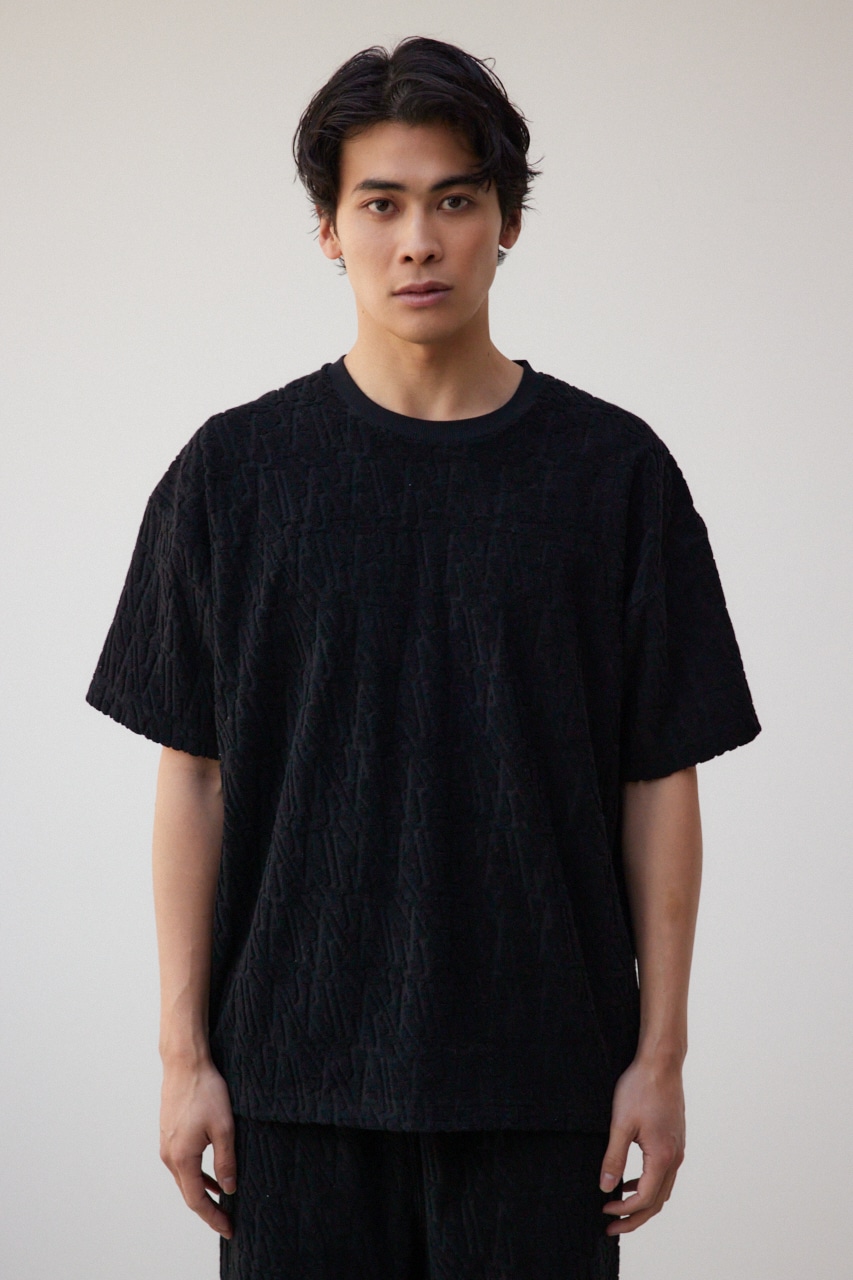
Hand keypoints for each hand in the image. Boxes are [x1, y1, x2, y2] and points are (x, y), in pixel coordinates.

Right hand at [159, 1057, 236, 1237]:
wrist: (185, 1064)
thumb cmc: (206, 1091)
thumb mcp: (224, 1127)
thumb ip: (226, 1161)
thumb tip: (229, 1190)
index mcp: (181, 1158)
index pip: (197, 1200)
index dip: (213, 1217)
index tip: (229, 1229)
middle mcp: (169, 1156)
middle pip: (188, 1193)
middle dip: (208, 1210)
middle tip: (227, 1222)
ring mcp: (167, 1145)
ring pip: (185, 1179)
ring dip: (203, 1193)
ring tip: (222, 1204)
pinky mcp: (169, 1135)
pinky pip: (183, 1165)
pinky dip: (197, 1176)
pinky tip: (212, 1177)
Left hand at [599, 1055, 685, 1235]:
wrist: (661, 1063)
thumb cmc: (640, 1088)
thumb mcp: (620, 1123)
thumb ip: (614, 1157)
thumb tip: (605, 1187)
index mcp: (662, 1156)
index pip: (645, 1198)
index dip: (624, 1210)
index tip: (604, 1212)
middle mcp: (675, 1157)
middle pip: (657, 1202)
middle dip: (634, 1218)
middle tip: (611, 1228)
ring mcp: (678, 1149)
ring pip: (663, 1189)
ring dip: (642, 1203)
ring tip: (619, 1208)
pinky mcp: (675, 1140)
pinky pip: (664, 1173)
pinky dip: (648, 1185)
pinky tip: (630, 1180)